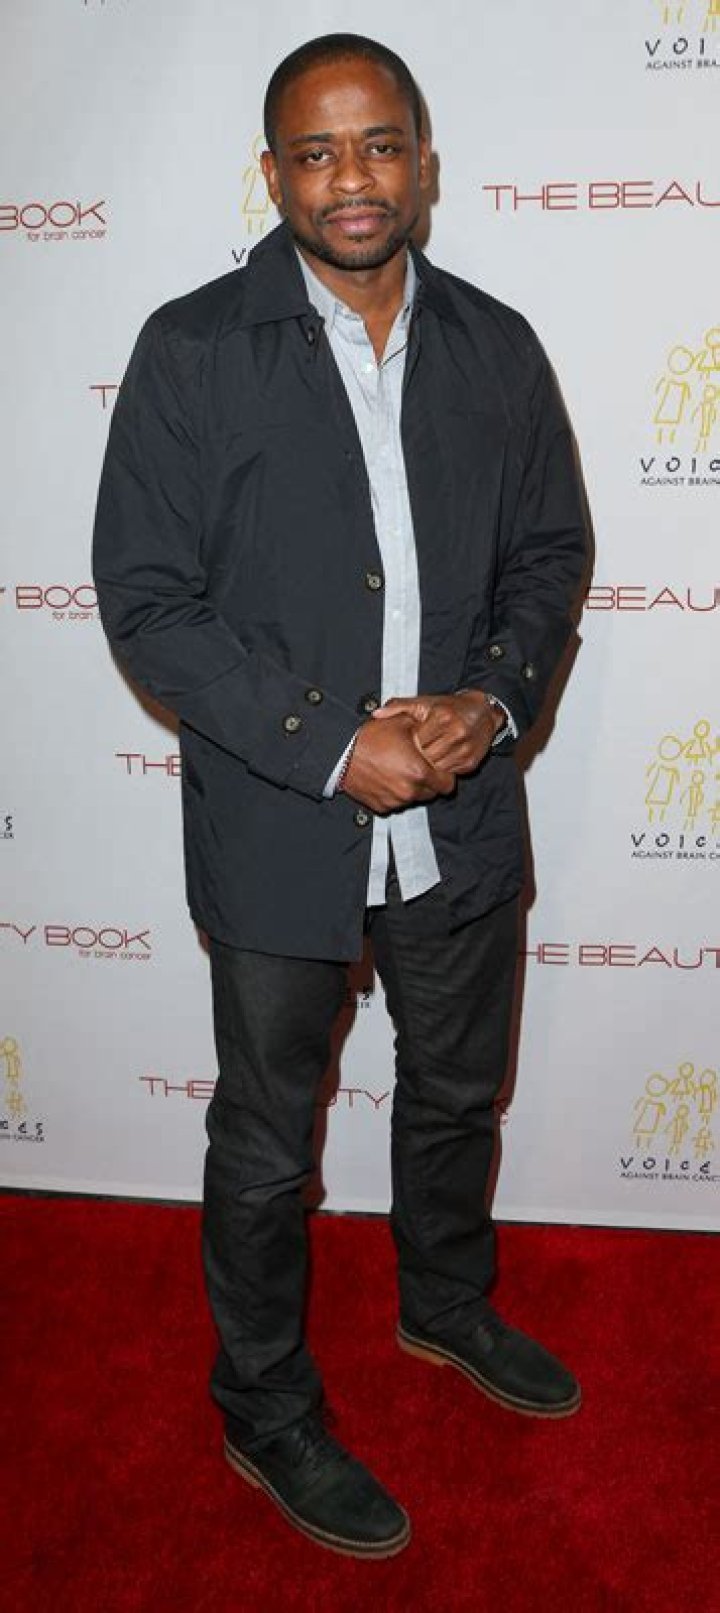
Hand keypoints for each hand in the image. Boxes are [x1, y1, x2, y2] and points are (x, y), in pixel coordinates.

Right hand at [342, 713, 455, 813]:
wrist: (340, 755)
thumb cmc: (367, 739)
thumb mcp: (400, 723)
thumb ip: (424, 729)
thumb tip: (437, 729)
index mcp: (418, 772)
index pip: (448, 784)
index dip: (445, 774)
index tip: (438, 768)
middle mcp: (409, 790)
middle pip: (432, 793)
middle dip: (429, 781)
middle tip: (417, 766)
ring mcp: (395, 801)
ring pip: (414, 799)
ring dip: (412, 787)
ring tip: (399, 769)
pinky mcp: (381, 807)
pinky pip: (396, 803)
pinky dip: (395, 793)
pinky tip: (387, 777)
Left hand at [373, 691, 503, 774]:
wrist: (482, 712)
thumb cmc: (449, 708)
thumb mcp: (424, 703)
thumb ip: (399, 706)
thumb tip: (377, 714)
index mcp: (442, 717)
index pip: (417, 741)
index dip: (411, 743)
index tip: (410, 742)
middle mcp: (456, 732)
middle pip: (427, 756)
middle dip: (420, 756)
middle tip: (416, 753)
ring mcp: (465, 749)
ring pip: (437, 768)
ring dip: (430, 765)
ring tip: (427, 757)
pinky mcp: (471, 763)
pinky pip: (449, 773)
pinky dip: (443, 769)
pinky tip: (440, 760)